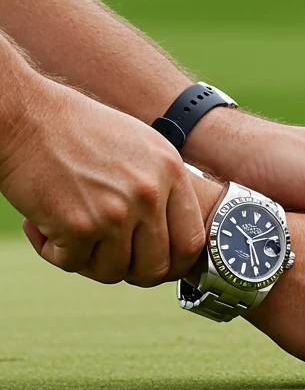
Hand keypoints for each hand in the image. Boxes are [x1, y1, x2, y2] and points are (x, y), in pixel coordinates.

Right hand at [0, 78, 205, 285]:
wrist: (28, 117)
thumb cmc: (80, 130)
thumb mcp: (142, 146)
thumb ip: (161, 186)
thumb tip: (173, 236)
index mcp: (171, 171)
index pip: (193, 240)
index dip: (174, 263)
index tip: (155, 264)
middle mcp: (149, 193)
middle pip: (155, 268)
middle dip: (131, 271)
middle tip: (107, 256)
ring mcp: (116, 212)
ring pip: (113, 271)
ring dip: (89, 260)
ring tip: (72, 229)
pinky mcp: (78, 226)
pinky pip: (72, 264)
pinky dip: (54, 251)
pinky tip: (44, 224)